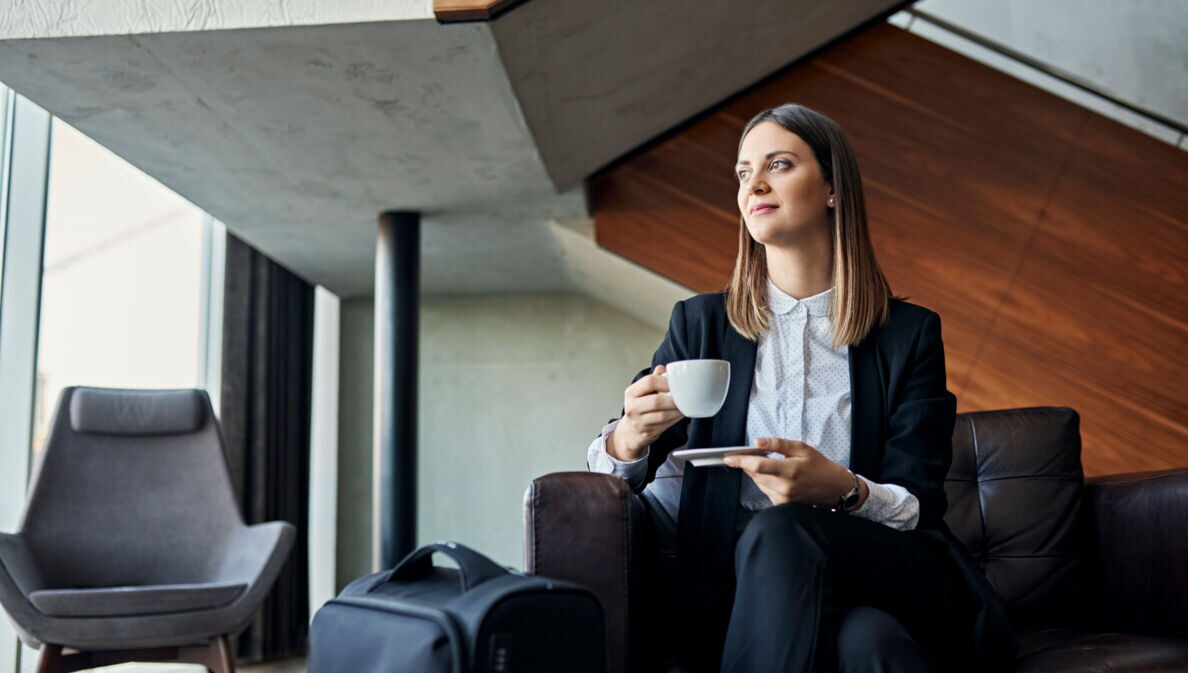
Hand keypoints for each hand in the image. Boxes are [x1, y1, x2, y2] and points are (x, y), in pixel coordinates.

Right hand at [607, 365, 684, 460]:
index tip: (677, 384)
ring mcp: (638, 421)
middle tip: (685, 397)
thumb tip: (664, 368)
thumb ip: (653, 379)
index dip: (665, 382)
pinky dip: (675, 419)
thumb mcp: (643, 392)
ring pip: (662, 415)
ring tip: (685, 406)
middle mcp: (632, 407)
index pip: (649, 382)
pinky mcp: (646, 432)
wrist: (631, 430)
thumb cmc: (641, 407)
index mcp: (631, 392)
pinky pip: (664, 425)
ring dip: (677, 411)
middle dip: (674, 399)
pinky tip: (679, 415)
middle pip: (656, 401)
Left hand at [723, 437, 863, 507]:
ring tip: (766, 463)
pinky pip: (765, 491)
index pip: (757, 466)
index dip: (740, 461)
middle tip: (748, 454)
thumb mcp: (801, 448)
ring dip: (756, 472)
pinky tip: (774, 475)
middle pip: (755, 475)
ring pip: (758, 483)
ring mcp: (783, 498)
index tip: (728, 457)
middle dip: (747, 464)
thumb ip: (778, 444)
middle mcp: (785, 487)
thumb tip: (758, 441)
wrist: (834, 488)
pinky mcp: (783, 504)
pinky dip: (764, 481)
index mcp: (789, 470)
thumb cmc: (820, 466)